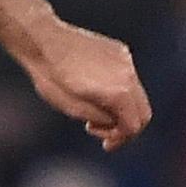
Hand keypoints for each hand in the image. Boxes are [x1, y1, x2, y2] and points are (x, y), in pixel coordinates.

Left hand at [20, 17, 150, 151]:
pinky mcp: (120, 51)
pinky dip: (117, 89)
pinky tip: (92, 89)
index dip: (121, 139)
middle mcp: (128, 75)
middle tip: (101, 132)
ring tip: (91, 108)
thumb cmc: (51, 77)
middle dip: (125, 126)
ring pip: (136, 94)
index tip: (106, 145)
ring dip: (120, 108)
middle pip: (142, 111)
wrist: (43, 41)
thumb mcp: (73, 109)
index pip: (134, 125)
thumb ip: (102, 119)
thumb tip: (117, 123)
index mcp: (118, 93)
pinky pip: (127, 77)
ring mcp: (126, 61)